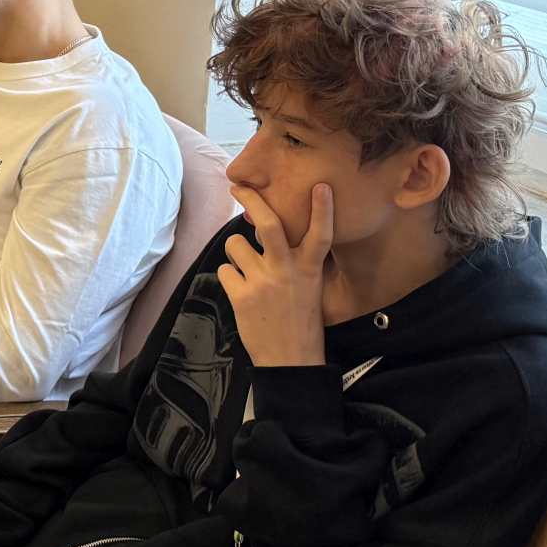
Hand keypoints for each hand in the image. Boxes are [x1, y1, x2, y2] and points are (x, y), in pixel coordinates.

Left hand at [220, 184, 332, 366]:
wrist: (290, 360)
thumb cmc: (301, 322)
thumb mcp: (310, 289)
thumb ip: (296, 263)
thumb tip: (271, 238)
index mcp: (309, 269)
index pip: (320, 235)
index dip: (322, 210)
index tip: (320, 186)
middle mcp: (286, 270)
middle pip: (268, 224)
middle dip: (251, 199)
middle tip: (239, 187)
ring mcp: (262, 281)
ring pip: (234, 244)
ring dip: (235, 252)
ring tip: (245, 268)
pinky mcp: (241, 295)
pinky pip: (224, 270)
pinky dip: (229, 277)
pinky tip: (241, 292)